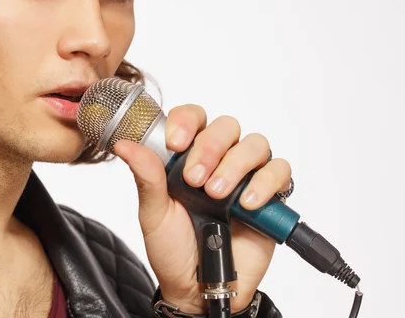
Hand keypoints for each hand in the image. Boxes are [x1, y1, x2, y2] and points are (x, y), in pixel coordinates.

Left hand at [113, 104, 291, 312]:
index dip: (186, 122)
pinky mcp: (271, 195)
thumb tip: (124, 144)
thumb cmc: (173, 248)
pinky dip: (266, 182)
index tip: (176, 144)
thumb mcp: (154, 213)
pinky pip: (280, 171)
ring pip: (255, 144)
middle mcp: (220, 159)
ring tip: (217, 195)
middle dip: (210, 148)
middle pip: (227, 126)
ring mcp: (246, 176)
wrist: (199, 286)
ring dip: (235, 165)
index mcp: (189, 156)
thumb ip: (146, 177)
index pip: (193, 117)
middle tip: (195, 180)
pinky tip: (247, 204)